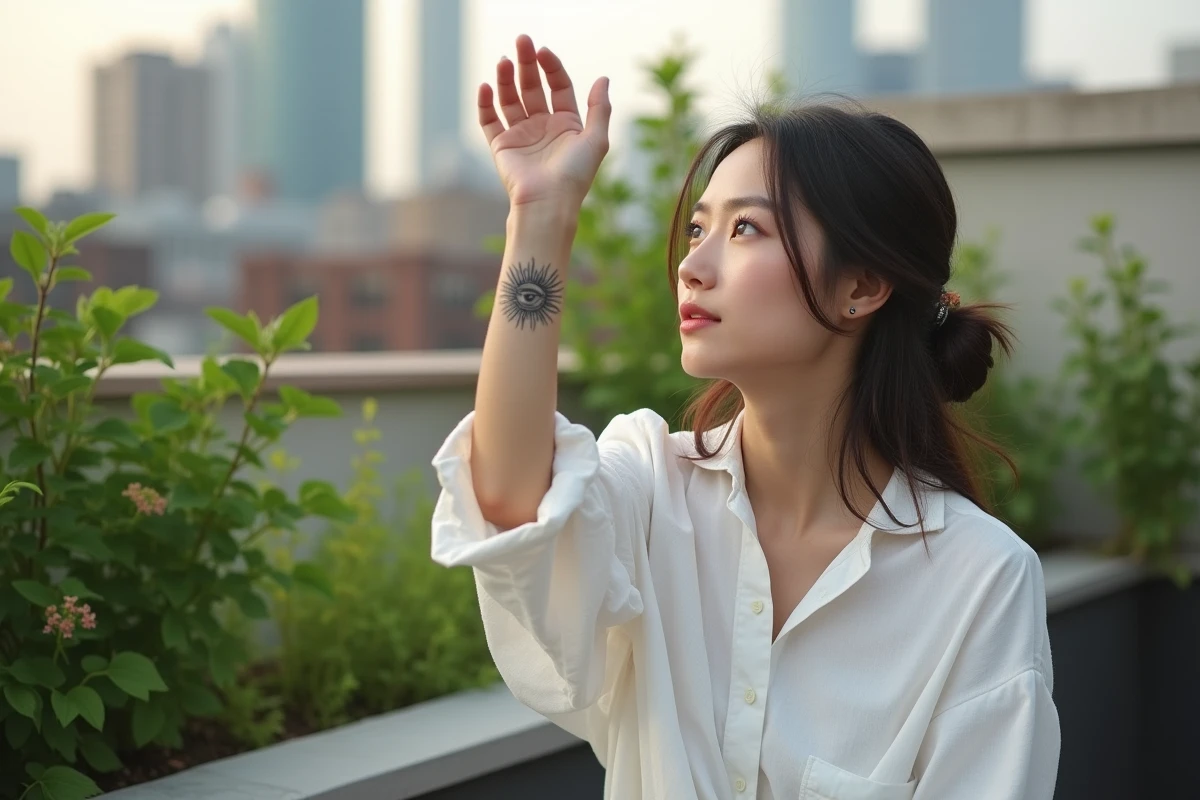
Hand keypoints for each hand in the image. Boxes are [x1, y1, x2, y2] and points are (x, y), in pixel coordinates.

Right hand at [478, 35, 610, 211]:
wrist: (547, 203)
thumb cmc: (575, 175)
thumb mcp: (596, 139)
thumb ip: (599, 108)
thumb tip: (603, 78)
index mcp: (567, 124)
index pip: (558, 86)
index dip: (551, 67)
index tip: (543, 51)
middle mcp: (543, 127)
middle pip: (533, 87)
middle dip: (526, 64)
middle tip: (521, 41)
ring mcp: (521, 135)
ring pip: (510, 99)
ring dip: (506, 79)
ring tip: (503, 61)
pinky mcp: (501, 146)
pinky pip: (489, 120)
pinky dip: (485, 103)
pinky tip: (486, 86)